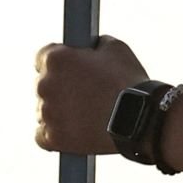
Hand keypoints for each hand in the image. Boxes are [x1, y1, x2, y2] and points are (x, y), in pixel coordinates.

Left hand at [35, 35, 147, 153]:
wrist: (140, 118)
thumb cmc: (128, 82)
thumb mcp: (114, 48)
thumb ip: (93, 45)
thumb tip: (90, 47)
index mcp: (56, 58)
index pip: (42, 57)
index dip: (59, 63)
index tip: (69, 70)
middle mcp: (44, 84)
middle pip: (45, 84)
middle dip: (61, 87)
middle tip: (85, 93)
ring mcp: (46, 113)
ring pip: (45, 110)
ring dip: (59, 111)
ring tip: (85, 113)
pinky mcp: (52, 137)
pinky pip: (43, 135)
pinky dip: (55, 134)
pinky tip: (71, 130)